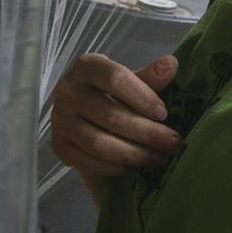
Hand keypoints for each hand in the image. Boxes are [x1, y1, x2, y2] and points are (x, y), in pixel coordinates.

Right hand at [50, 52, 181, 178]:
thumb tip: (170, 64)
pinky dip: (115, 167)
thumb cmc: (112, 93)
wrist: (83, 114)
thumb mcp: (130, 80)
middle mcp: (67, 91)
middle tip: (172, 143)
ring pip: (99, 143)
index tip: (164, 113)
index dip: (142, 97)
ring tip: (159, 158)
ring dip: (134, 154)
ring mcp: (60, 120)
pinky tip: (135, 166)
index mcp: (87, 67)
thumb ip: (149, 76)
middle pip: (110, 115)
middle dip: (147, 132)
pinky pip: (89, 162)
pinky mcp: (59, 146)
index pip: (115, 78)